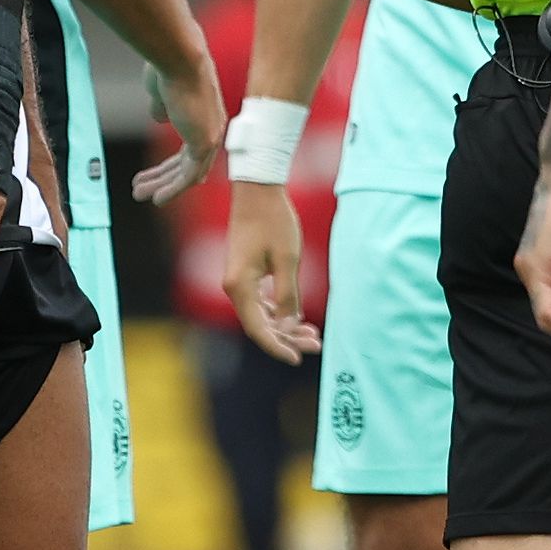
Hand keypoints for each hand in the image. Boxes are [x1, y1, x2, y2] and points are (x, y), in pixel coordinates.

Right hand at [136, 60, 226, 205]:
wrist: (180, 59)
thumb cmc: (170, 68)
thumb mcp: (162, 93)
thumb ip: (163, 107)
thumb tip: (160, 118)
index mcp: (204, 116)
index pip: (188, 148)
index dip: (168, 164)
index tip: (151, 174)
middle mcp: (212, 128)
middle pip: (186, 163)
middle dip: (162, 177)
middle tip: (142, 188)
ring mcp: (211, 137)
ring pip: (186, 172)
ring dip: (162, 185)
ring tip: (140, 194)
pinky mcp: (205, 144)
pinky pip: (188, 176)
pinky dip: (173, 189)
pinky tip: (157, 199)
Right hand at [229, 181, 316, 364]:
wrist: (258, 190)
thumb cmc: (274, 221)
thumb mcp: (288, 260)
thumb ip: (288, 295)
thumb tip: (288, 323)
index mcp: (240, 286)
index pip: (258, 329)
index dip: (278, 347)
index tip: (298, 358)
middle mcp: (234, 287)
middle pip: (260, 325)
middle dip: (287, 338)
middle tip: (316, 344)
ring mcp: (238, 280)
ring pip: (261, 314)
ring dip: (284, 326)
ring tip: (312, 333)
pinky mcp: (245, 273)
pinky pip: (260, 302)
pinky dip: (278, 311)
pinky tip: (298, 317)